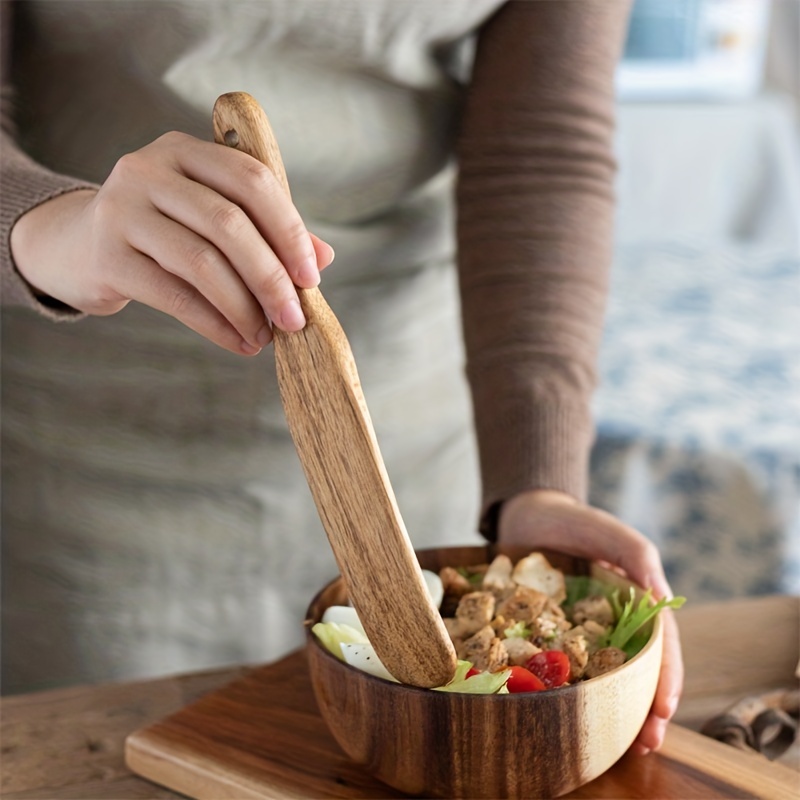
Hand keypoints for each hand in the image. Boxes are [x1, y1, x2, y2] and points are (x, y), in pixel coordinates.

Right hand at [10, 132, 334, 354]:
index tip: (312, 276)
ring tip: (267, 337)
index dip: (289, 229)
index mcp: (185, 151)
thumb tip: (323, 258)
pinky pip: (174, 296)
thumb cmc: (162, 232)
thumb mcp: (210, 217)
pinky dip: (214, 324)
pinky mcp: (107, 256)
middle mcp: (149, 169)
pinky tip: (237, 342)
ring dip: (245, 307)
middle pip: (229, 222)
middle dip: (271, 277)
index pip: (252, 179)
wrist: (77, 246)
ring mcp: (121, 210)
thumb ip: (265, 230)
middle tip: (295, 318)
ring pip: (201, 261)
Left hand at [498, 489, 683, 755]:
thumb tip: (660, 597)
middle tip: (646, 743)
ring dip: (614, 709)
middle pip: (636, 669)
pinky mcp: (549, 633)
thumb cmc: (574, 521)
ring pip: (603, 675)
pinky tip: (567, 716)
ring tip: (619, 745)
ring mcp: (581, 631)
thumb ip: (636, 555)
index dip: (665, 677)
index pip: (659, 644)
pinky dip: (571, 692)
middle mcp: (613, 622)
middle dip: (645, 708)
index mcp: (636, 602)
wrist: (526, 514)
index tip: (664, 709)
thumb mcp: (609, 533)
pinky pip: (561, 666)